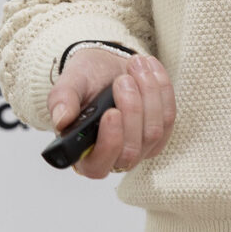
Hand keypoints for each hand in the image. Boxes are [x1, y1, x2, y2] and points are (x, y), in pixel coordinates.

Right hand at [49, 45, 175, 178]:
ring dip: (148, 94)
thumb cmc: (85, 81)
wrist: (106, 68)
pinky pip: (169, 118)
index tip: (112, 112)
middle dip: (131, 109)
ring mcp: (139, 150)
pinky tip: (150, 68)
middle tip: (123, 79)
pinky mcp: (159, 135)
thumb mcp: (69, 84)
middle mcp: (113, 158)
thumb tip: (61, 120)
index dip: (109, 143)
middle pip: (131, 149)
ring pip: (153, 132)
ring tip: (135, 65)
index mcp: (82, 154)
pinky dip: (162, 89)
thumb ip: (61, 100)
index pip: (97, 166)